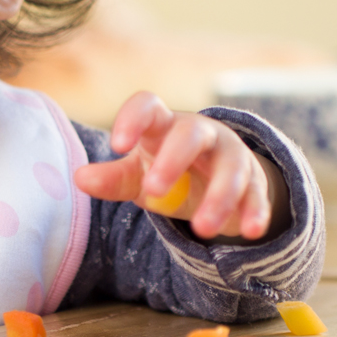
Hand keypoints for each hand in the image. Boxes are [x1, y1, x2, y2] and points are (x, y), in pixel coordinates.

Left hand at [74, 92, 283, 239]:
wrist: (214, 179)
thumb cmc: (165, 170)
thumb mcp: (137, 174)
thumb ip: (112, 178)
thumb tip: (80, 178)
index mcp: (163, 125)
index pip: (147, 106)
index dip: (132, 119)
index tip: (116, 145)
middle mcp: (199, 132)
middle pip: (191, 134)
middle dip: (174, 160)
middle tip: (154, 191)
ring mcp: (230, 153)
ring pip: (230, 168)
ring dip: (218, 198)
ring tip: (201, 229)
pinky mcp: (253, 180)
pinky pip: (256, 193)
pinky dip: (255, 211)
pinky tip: (250, 230)